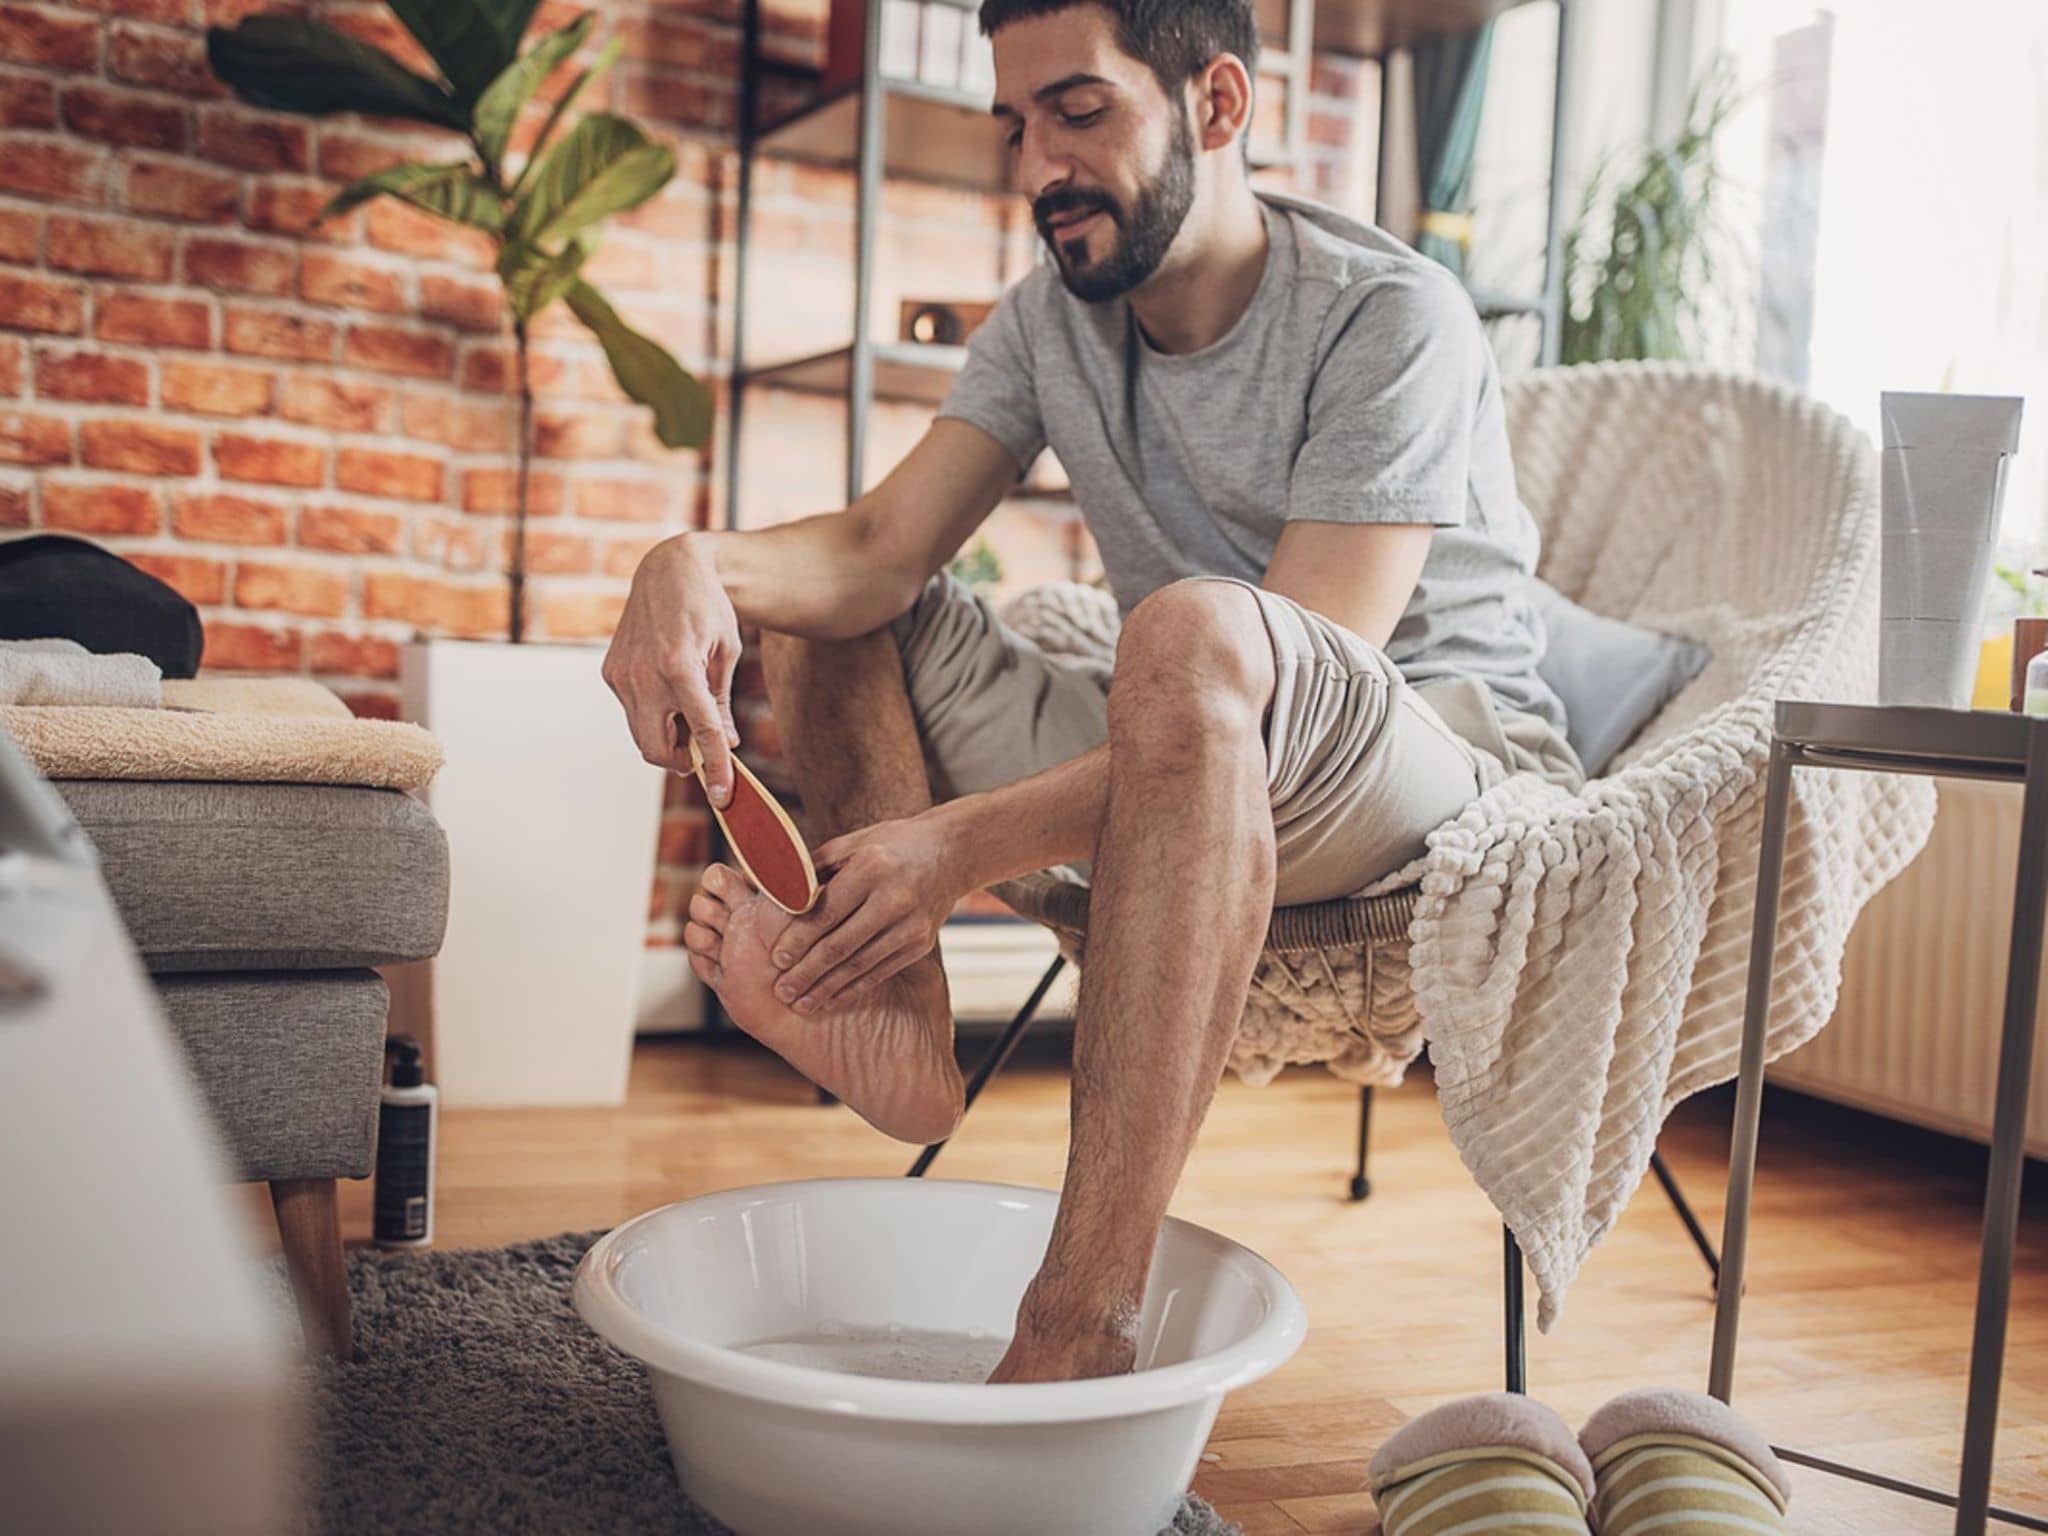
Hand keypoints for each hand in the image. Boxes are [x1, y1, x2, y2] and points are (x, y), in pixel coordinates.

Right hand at [601, 534, 741, 804]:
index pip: (701, 732)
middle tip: (703, 753)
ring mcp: (621, 674)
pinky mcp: (610, 672)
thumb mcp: (727, 652)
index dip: (716, 767)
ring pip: (641, 734)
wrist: (669, 569)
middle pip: (656, 749)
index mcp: (679, 667)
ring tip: (689, 715)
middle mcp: (644, 674)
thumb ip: (721, 701)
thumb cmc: (708, 608)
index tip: (725, 795)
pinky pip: (632, 711)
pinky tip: (669, 690)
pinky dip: (652, 715)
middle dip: (682, 762)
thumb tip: (727, 743)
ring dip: (667, 738)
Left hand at [767, 811, 972, 1011]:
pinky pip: (880, 971)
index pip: (826, 912)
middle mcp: (895, 897)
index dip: (798, 938)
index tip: (776, 958)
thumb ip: (814, 870)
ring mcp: (911, 924)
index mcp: (871, 867)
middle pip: (840, 944)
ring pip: (859, 964)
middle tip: (780, 990)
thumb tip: (773, 897)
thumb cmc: (890, 845)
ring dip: (826, 988)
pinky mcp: (921, 944)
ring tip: (801, 1003)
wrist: (949, 853)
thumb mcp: (852, 844)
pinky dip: (853, 988)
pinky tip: (831, 998)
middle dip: (806, 971)